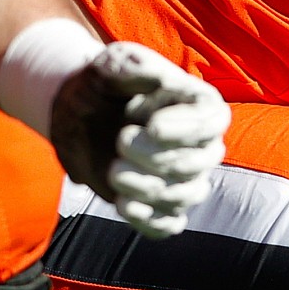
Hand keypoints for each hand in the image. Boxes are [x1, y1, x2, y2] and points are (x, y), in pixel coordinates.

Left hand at [50, 42, 229, 238]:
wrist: (76, 114)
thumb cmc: (102, 84)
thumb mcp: (110, 65)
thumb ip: (132, 66)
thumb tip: (161, 77)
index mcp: (198, 105)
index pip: (211, 122)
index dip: (186, 129)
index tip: (151, 126)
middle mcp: (200, 145)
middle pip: (197, 163)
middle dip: (157, 158)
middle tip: (120, 140)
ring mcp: (183, 179)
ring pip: (183, 197)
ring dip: (148, 189)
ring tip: (113, 172)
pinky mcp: (159, 205)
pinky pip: (167, 224)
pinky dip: (149, 221)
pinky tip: (123, 206)